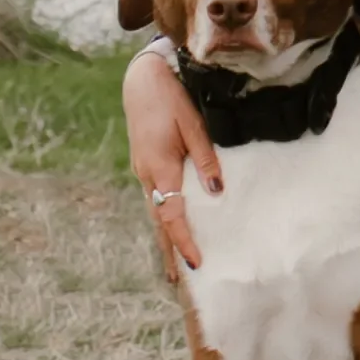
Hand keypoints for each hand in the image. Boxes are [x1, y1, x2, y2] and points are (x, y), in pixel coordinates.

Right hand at [124, 44, 219, 269]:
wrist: (142, 78)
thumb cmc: (171, 97)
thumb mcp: (193, 125)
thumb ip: (206, 159)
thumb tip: (217, 192)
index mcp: (159, 168)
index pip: (171, 216)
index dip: (183, 242)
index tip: (196, 264)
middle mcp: (146, 174)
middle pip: (159, 221)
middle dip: (169, 250)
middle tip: (179, 281)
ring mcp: (142, 170)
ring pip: (154, 211)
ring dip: (164, 237)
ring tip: (174, 264)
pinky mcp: (145, 164)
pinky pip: (154, 198)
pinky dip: (162, 217)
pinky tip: (170, 226)